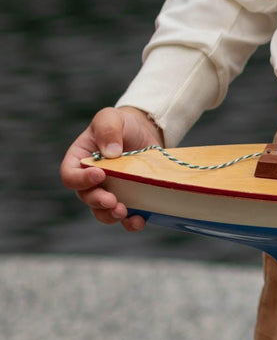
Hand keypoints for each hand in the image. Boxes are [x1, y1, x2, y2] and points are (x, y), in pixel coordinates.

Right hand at [60, 106, 163, 231]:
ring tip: (123, 212)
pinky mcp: (129, 197)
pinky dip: (131, 221)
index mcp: (79, 161)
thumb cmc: (121, 123)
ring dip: (111, 215)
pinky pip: (126, 216)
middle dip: (98, 201)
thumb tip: (110, 153)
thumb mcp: (110, 117)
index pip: (70, 176)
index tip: (99, 174)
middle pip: (87, 197)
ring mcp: (109, 191)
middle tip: (112, 201)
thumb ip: (107, 130)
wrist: (144, 130)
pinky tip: (140, 219)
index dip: (80, 180)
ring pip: (103, 212)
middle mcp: (90, 180)